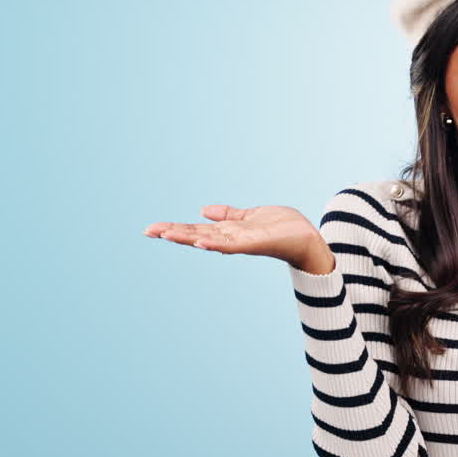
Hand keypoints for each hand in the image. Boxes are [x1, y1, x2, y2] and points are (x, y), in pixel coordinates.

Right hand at [143, 205, 332, 271]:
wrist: (308, 239)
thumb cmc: (283, 228)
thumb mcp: (251, 216)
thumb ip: (229, 214)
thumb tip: (203, 210)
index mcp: (229, 231)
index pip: (196, 229)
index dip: (175, 228)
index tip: (152, 228)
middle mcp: (232, 239)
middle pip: (197, 235)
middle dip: (174, 233)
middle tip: (149, 231)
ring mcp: (242, 243)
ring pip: (210, 240)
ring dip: (188, 237)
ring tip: (167, 234)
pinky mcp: (256, 244)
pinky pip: (233, 245)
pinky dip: (216, 243)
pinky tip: (201, 242)